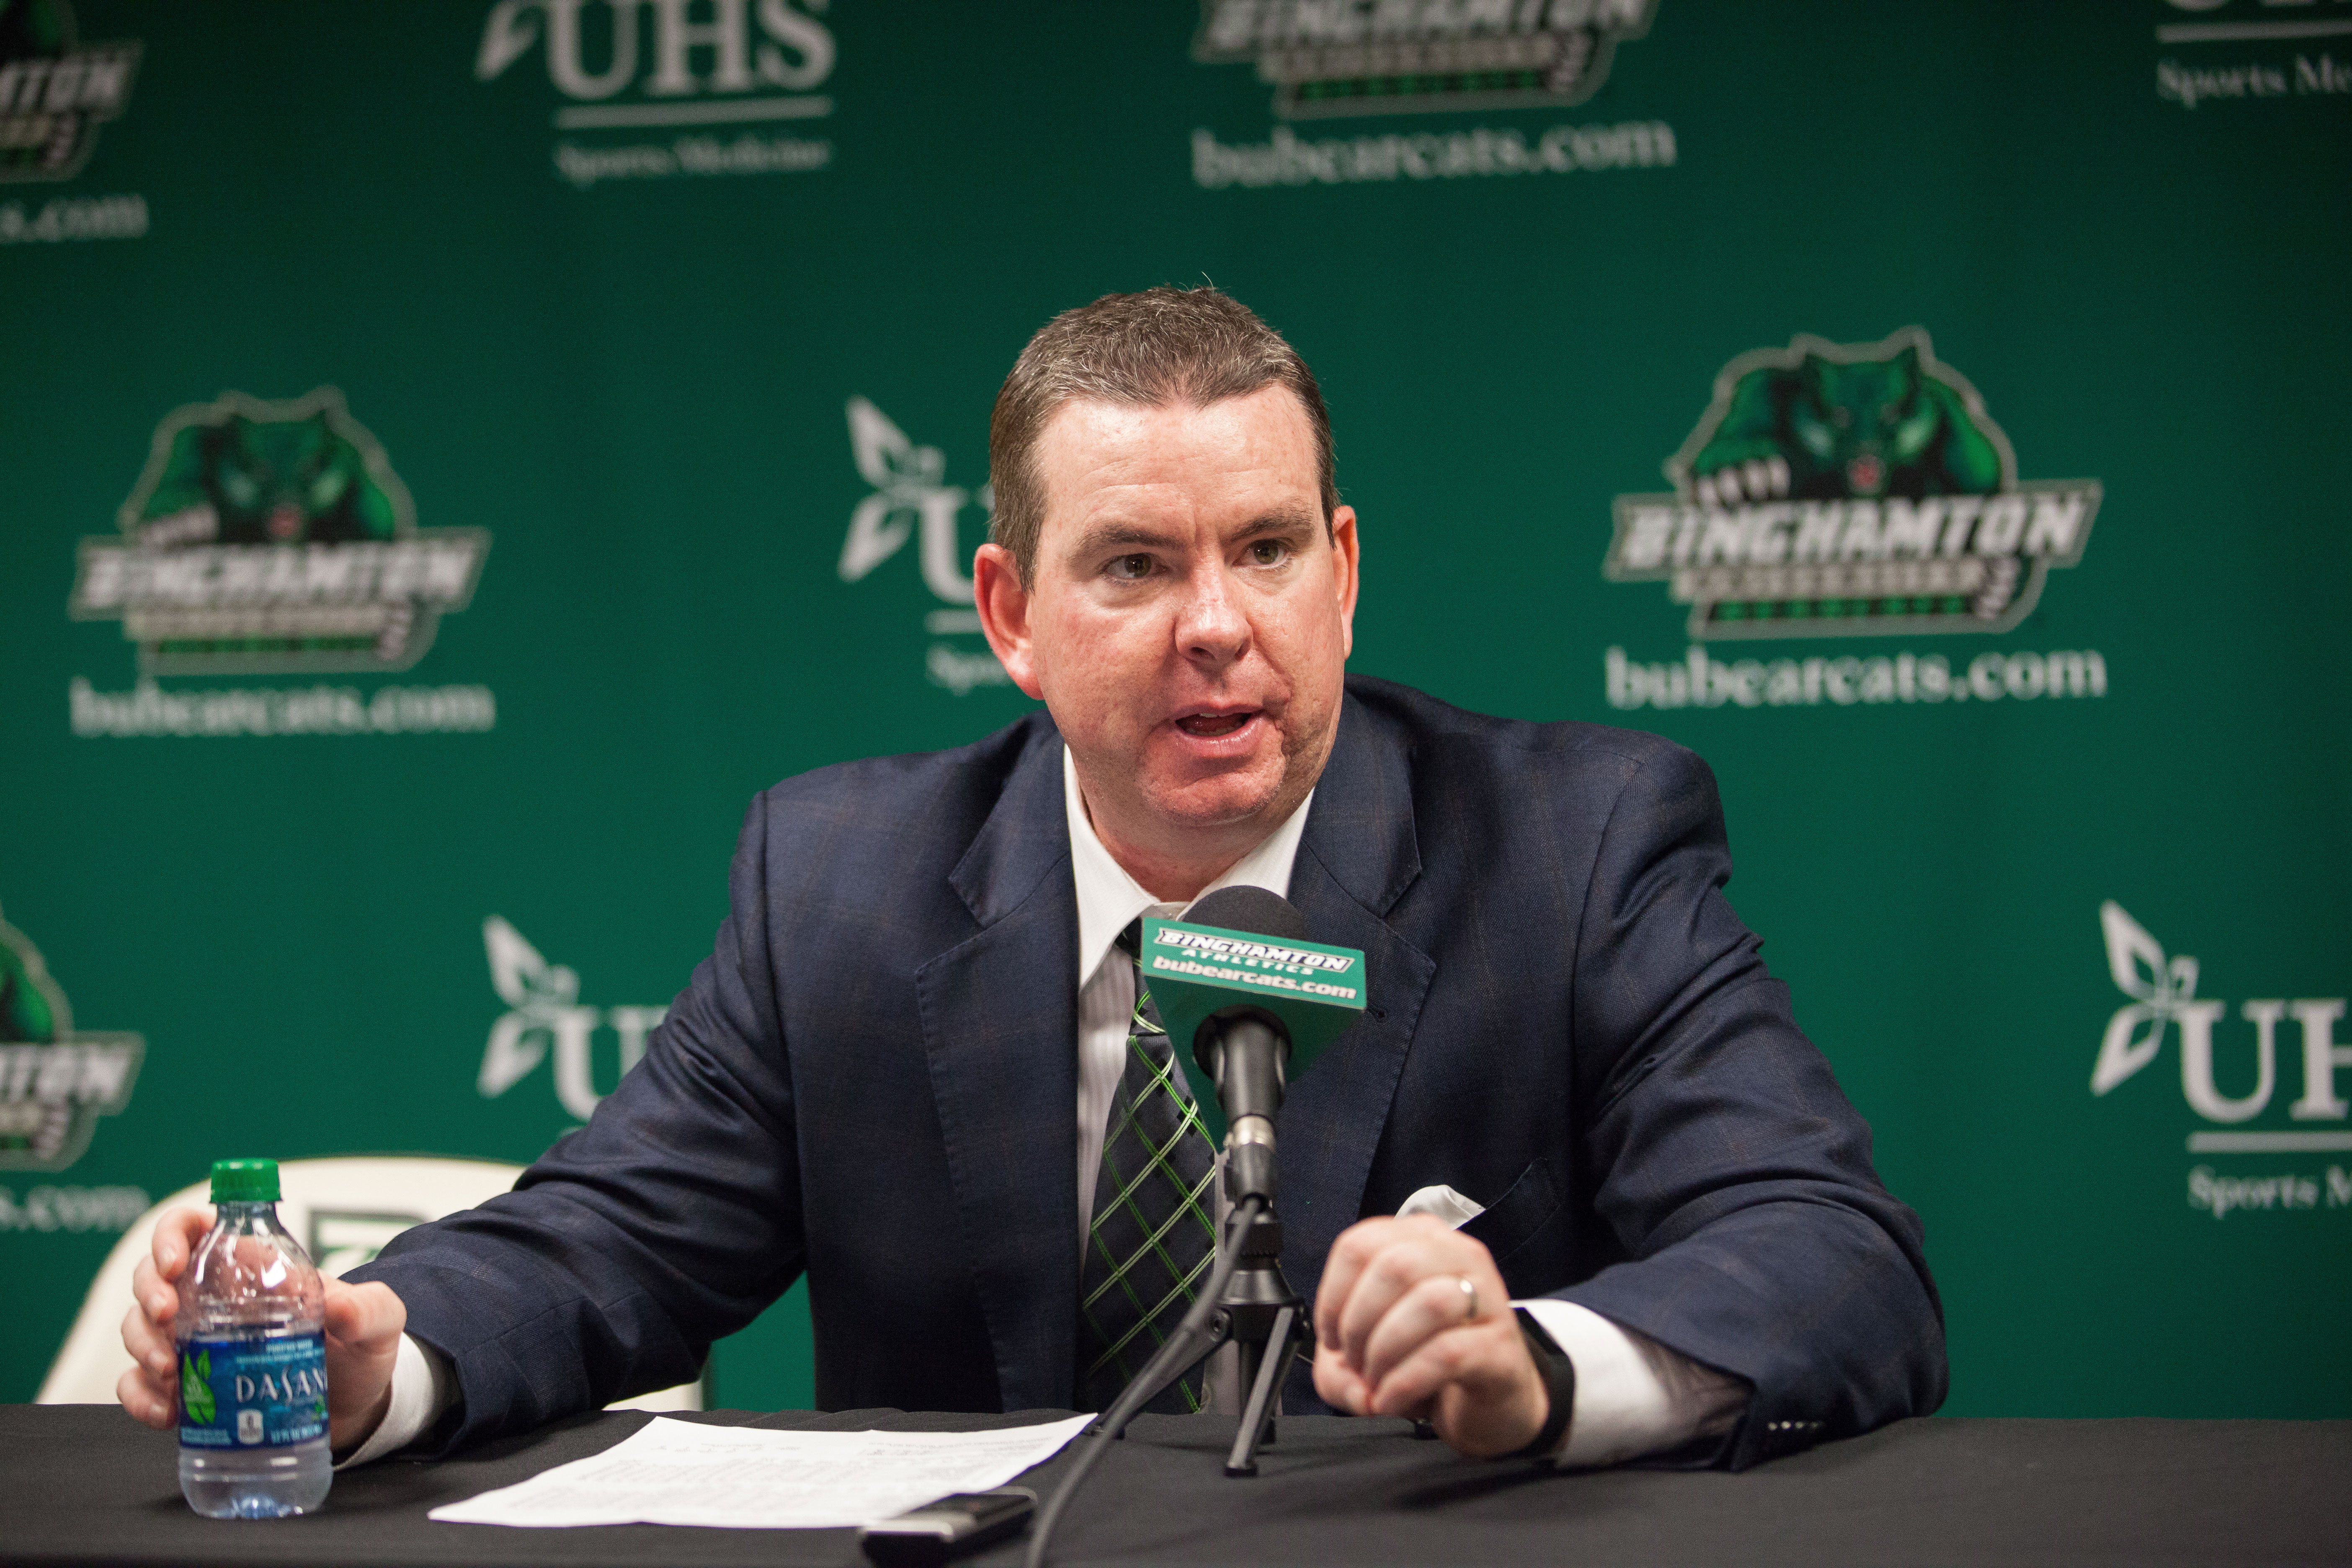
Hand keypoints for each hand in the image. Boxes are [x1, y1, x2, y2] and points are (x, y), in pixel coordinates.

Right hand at [116, 1206, 409, 1452]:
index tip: (173, 1263)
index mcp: (254, 1266)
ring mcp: (197, 1344)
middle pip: (152, 1276)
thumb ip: (369, 1309)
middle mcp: (215, 1300)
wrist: (357, 1408)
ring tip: (171, 1371)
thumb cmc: (361, 1351)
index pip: (195, 1229)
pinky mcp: (191, 1387)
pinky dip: (139, 1397)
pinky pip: (140, 1385)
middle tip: (166, 1319)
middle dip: (148, 1292)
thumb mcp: (378, 1322)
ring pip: (138, 1329)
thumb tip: (339, 1308)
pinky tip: (165, 1412)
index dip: (171, 1235)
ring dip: (141, 1346)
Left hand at [1311, 1214, 1549, 1458]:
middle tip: (1356, 1364)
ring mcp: (1487, 1298)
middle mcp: (1457, 1255)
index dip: (1332, 1296)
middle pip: (1394, 1267)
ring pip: (1428, 1302)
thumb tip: (1350, 1384)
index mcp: (1419, 1240)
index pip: (1359, 1245)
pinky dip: (1406, 1381)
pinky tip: (1392, 1401)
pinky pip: (1448, 1352)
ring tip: (1376, 1383)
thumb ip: (1334, 1370)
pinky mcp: (1500, 1345)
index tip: (1332, 1338)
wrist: (1490, 1400)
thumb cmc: (1425, 1362)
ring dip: (1385, 1351)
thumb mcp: (1364, 1359)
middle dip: (1358, 1323)